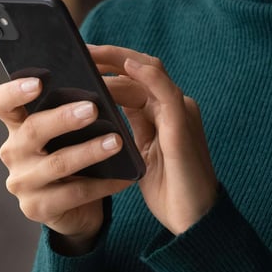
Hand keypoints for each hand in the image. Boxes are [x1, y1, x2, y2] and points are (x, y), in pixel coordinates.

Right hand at [0, 77, 131, 254]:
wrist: (73, 207)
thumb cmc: (70, 157)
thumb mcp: (65, 134)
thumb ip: (69, 112)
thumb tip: (97, 88)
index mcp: (16, 126)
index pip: (0, 103)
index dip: (14, 91)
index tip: (38, 82)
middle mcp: (13, 153)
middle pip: (32, 130)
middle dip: (63, 118)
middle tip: (92, 109)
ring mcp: (23, 182)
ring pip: (57, 163)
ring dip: (89, 151)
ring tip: (116, 141)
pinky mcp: (37, 208)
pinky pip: (74, 193)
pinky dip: (102, 184)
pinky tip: (124, 177)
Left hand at [90, 45, 217, 234]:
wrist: (194, 223)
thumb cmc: (168, 193)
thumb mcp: (140, 156)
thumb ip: (127, 130)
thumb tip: (95, 113)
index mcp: (163, 113)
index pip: (134, 79)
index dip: (107, 66)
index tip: (77, 60)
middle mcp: (174, 107)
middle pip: (140, 68)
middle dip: (108, 57)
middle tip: (77, 49)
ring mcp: (181, 113)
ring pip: (150, 72)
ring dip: (118, 60)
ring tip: (88, 53)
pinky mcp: (183, 126)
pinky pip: (166, 91)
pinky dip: (146, 75)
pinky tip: (125, 66)